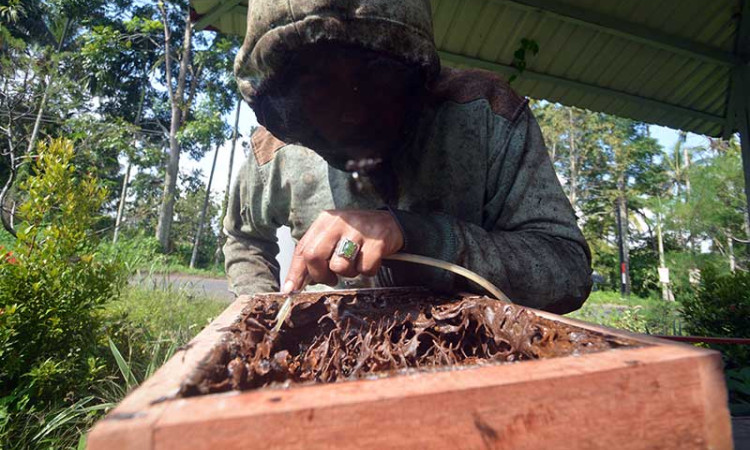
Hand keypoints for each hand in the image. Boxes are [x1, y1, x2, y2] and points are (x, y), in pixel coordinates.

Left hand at [282, 210, 403, 292]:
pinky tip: (370, 260)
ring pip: (339, 266)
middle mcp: (338, 222)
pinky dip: (367, 271)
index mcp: (324, 221)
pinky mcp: (376, 241)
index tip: (290, 290)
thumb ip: (315, 256)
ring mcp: (358, 230)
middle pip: (314, 256)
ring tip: (355, 263)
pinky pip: (364, 269)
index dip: (295, 272)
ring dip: (348, 273)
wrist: (390, 223)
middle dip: (320, 275)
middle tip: (331, 279)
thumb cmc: (356, 235)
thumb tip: (294, 285)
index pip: (302, 249)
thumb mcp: (332, 238)